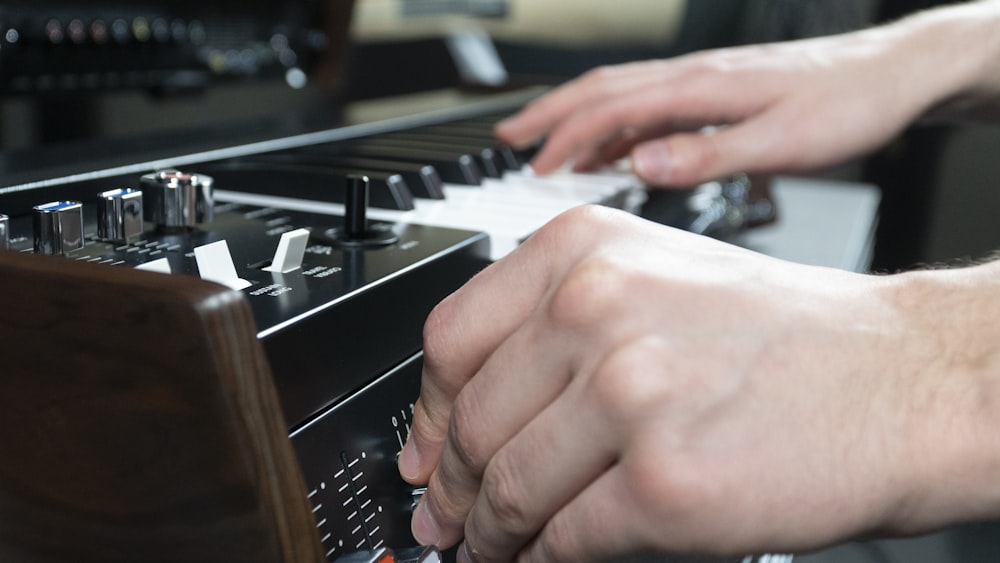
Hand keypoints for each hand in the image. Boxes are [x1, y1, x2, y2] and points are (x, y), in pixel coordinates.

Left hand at [398, 206, 966, 561]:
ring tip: (484, 544)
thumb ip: (554, 333)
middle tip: (443, 510)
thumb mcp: (654, 282)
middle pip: (470, 419)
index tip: (422, 445)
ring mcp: (629, 395)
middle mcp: (598, 310)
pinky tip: (537, 560)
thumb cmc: (783, 335)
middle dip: (450, 481)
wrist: (900, 381)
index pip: (451, 337)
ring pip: (505, 486)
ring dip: (486, 530)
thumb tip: (467, 410)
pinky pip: (560, 538)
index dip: (428, 407)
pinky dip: (536, 559)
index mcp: (585, 253)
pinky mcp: (663, 484)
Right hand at [495, 27, 953, 187]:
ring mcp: (704, 82)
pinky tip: (613, 153)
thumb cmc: (849, 105)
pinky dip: (618, 128)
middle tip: (509, 139)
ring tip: (545, 149)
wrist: (895, 73)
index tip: (533, 166)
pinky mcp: (717, 93)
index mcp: (703, 87)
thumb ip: (707, 155)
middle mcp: (695, 76)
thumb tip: (641, 166)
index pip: (613, 107)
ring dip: (578, 118)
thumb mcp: (781, 142)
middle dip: (550, 114)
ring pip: (622, 93)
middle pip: (602, 87)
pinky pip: (651, 106)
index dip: (567, 137)